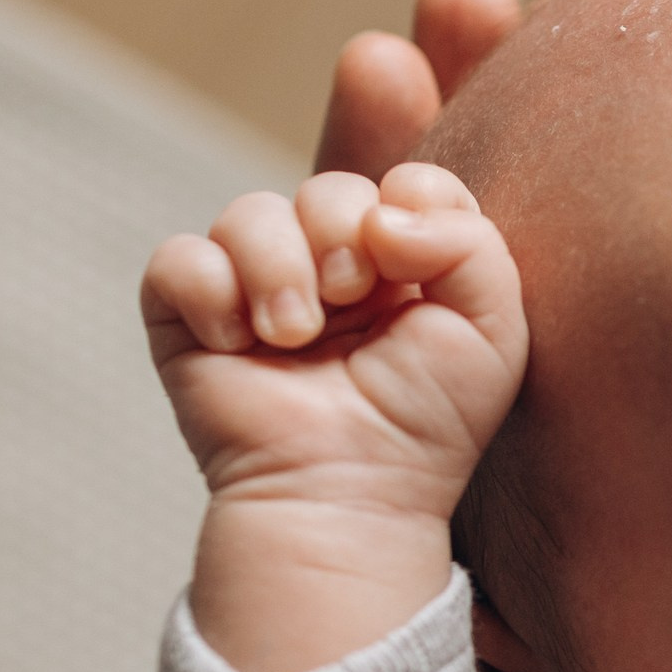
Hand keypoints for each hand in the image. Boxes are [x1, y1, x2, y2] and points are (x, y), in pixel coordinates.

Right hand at [140, 163, 526, 671]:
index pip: (405, 181)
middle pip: (328, 188)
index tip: (411, 267)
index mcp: (405, 266)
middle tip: (353, 299)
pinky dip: (209, 292)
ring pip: (249, 212)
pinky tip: (239, 344)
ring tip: (294, 336)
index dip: (408, 202)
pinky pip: (178, 259)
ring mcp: (258, 291)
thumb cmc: (428, 422)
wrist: (353, 490)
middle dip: (340, 234)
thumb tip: (384, 212)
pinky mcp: (191, 319)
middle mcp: (331, 270)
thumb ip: (470, 242)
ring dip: (277, 268)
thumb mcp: (493, 331)